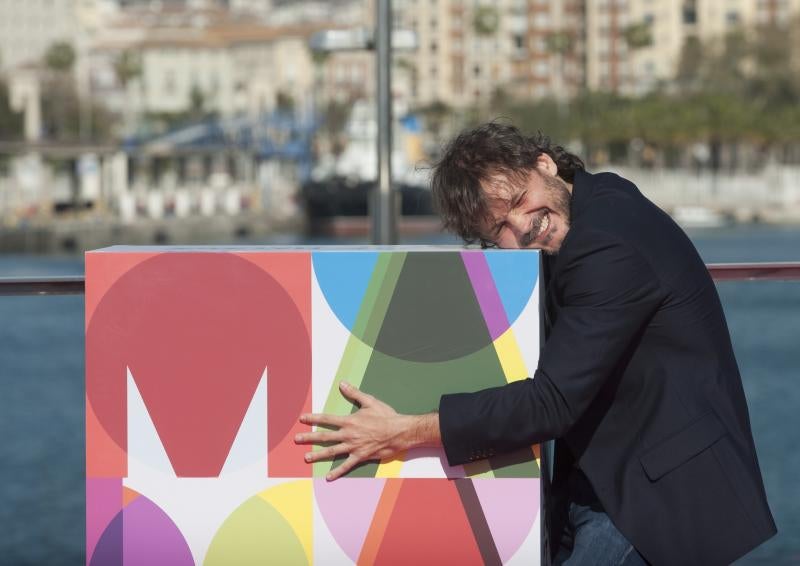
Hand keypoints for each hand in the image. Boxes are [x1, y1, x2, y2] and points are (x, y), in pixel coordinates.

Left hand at [294, 381, 439, 480]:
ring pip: (332, 451)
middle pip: (325, 436)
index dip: (314, 418)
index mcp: (349, 421)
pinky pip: (346, 465)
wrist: (399, 432)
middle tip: (296, 439)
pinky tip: (328, 477)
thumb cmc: (386, 416)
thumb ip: (354, 393)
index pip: (327, 419)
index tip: (302, 419)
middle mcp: (348, 434)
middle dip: (309, 437)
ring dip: (318, 455)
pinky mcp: (360, 456)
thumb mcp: (370, 401)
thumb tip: (342, 384)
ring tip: (306, 458)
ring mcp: (353, 447)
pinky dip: (337, 472)